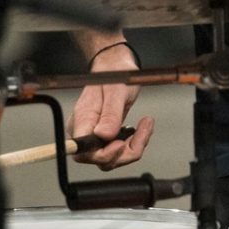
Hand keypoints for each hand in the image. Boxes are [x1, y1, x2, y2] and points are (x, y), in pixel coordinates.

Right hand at [70, 45, 154, 169]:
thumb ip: (110, 114)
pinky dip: (135, 143)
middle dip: (125, 152)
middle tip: (141, 131)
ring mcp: (95, 135)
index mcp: (83, 120)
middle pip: (100, 160)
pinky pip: (120, 150)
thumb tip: (104, 136)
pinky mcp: (106, 136)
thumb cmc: (113, 74)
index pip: (84, 153)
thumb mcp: (116, 91)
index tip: (121, 144)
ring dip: (134, 147)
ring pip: (113, 159)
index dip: (104, 155)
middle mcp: (85, 131)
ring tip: (145, 126)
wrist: (115, 67)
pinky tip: (142, 128)